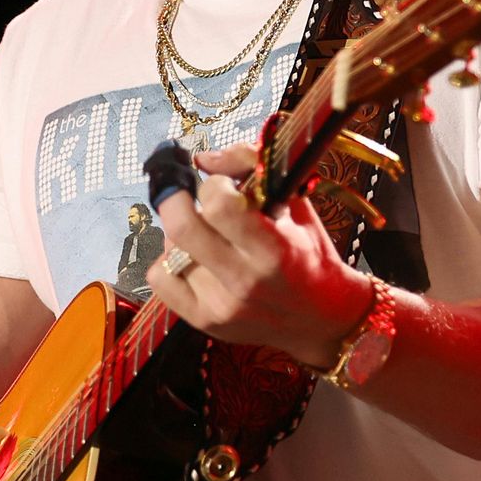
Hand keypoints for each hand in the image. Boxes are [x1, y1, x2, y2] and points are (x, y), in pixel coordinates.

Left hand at [146, 142, 371, 367]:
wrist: (321, 317)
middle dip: (176, 197)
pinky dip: (167, 262)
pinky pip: (159, 279)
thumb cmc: (308, 252)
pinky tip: (191, 259)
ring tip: (204, 232)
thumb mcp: (295, 203)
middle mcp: (244, 280)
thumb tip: (202, 159)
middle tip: (185, 192)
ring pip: (169, 249)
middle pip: (182, 226)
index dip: (215, 185)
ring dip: (180, 232)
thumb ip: (251, 169)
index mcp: (272, 250)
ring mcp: (220, 305)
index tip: (223, 185)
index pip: (220, 205)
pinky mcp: (203, 321)